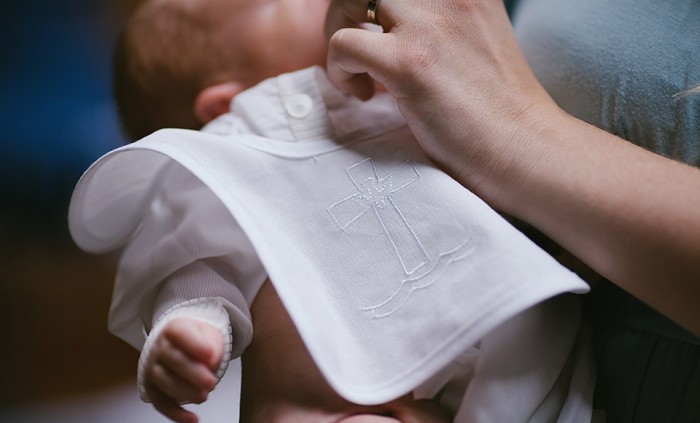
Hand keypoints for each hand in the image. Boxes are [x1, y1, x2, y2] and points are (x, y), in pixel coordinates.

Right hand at [142, 318, 223, 422]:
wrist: (185, 347)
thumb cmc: (199, 341)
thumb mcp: (211, 336)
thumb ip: (213, 347)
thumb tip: (210, 362)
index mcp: (174, 329)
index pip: (180, 333)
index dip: (195, 345)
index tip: (210, 354)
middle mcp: (159, 347)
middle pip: (173, 360)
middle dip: (193, 374)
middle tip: (210, 381)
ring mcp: (153, 368)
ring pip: (165, 382)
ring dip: (185, 392)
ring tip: (204, 396)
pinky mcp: (152, 389)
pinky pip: (161, 403)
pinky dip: (176, 414)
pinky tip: (192, 419)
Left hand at [325, 0, 556, 199]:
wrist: (524, 147)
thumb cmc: (498, 106)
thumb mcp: (475, 35)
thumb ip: (438, 19)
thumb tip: (387, 24)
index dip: (376, 4)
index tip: (379, 31)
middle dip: (349, 8)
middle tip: (358, 48)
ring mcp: (429, 25)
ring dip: (338, 32)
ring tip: (359, 71)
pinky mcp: (410, 64)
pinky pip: (343, 44)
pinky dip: (340, 71)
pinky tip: (364, 95)